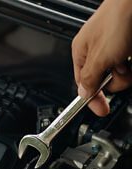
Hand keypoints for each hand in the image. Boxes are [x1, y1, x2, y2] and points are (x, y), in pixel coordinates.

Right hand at [72, 0, 131, 116]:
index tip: (101, 110)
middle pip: (103, 81)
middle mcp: (96, 51)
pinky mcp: (128, 46)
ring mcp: (114, 48)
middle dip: (115, 80)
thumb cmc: (119, 18)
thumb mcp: (100, 57)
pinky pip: (129, 66)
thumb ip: (89, 79)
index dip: (92, 99)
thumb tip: (83, 94)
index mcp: (81, 53)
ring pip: (119, 75)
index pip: (83, 84)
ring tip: (128, 60)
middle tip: (119, 70)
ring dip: (126, 73)